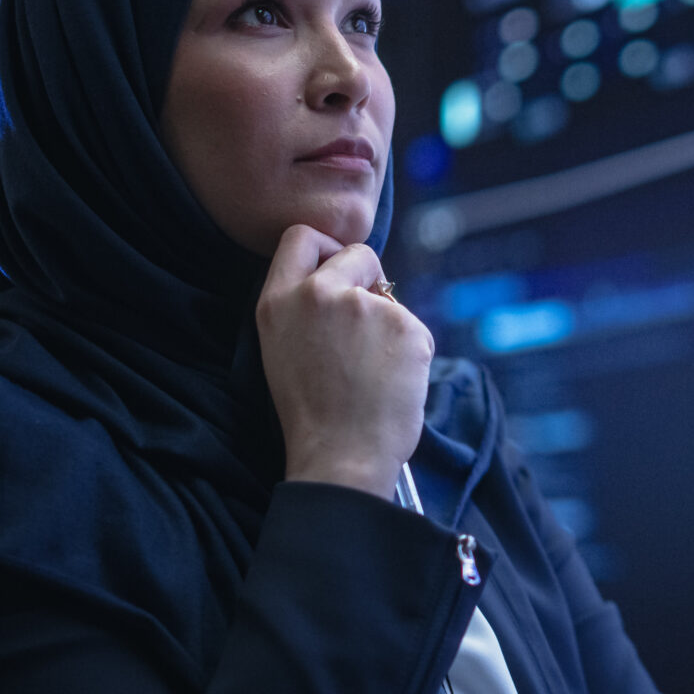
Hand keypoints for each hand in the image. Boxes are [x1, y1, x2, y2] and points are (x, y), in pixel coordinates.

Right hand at [257, 224, 432, 497]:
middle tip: (364, 328)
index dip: (326, 248)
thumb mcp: (284, 349)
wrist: (342, 456)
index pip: (301, 236)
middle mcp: (317, 294)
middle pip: (357, 253)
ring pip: (391, 298)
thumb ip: (306, 308)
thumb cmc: (315, 413)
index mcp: (278, 301)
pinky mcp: (404, 324)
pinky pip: (414, 327)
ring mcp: (363, 306)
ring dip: (389, 327)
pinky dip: (411, 352)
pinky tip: (393, 382)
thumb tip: (351, 283)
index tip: (338, 271)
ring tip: (371, 373)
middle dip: (369, 279)